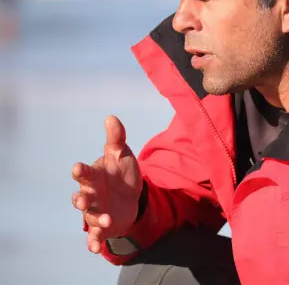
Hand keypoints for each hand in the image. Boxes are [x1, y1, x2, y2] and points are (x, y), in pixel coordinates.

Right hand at [72, 115, 142, 253]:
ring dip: (96, 219)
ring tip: (106, 220)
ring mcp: (95, 211)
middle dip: (81, 198)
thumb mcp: (122, 154)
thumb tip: (111, 117)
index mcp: (94, 176)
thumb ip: (117, 138)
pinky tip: (95, 249)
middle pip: (80, 197)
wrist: (131, 195)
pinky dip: (93, 243)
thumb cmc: (122, 172)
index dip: (81, 170)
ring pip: (90, 217)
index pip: (84, 173)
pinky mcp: (102, 226)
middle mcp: (90, 194)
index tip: (78, 167)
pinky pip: (94, 236)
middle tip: (83, 200)